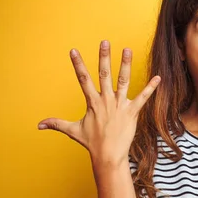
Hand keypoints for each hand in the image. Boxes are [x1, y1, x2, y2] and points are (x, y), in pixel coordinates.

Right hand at [38, 40, 160, 166]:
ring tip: (127, 49)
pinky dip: (151, 88)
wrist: (108, 156)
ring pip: (123, 81)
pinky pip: (143, 98)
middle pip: (104, 74)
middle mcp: (106, 100)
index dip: (78, 64)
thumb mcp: (73, 131)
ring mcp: (119, 105)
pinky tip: (158, 77)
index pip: (83, 79)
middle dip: (104, 57)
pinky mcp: (132, 112)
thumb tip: (39, 124)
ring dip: (125, 64)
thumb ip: (57, 124)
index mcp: (92, 102)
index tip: (73, 50)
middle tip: (104, 42)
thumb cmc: (92, 143)